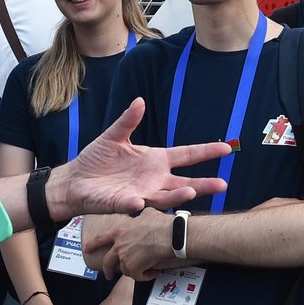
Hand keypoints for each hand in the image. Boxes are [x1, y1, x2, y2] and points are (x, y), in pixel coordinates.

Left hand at [53, 98, 229, 218]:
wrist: (76, 180)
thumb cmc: (97, 159)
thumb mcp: (114, 136)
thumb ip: (128, 121)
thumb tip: (140, 101)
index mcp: (155, 160)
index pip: (186, 155)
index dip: (206, 152)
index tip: (227, 149)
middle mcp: (154, 179)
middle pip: (185, 182)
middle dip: (203, 185)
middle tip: (223, 185)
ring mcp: (141, 193)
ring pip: (165, 197)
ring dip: (178, 196)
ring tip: (192, 192)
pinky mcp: (122, 203)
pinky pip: (131, 203)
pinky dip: (136, 202)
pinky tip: (140, 200)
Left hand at [100, 209, 182, 281]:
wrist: (171, 235)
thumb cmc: (162, 224)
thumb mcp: (148, 213)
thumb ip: (141, 215)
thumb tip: (145, 213)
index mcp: (120, 231)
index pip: (101, 238)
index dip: (92, 244)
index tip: (86, 249)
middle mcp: (119, 245)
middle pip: (107, 261)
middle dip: (107, 270)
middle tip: (108, 275)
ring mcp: (125, 257)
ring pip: (124, 270)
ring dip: (134, 271)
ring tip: (145, 268)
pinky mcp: (133, 268)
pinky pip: (136, 276)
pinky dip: (144, 276)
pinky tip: (152, 272)